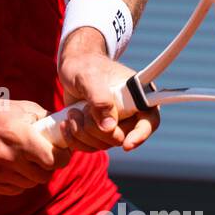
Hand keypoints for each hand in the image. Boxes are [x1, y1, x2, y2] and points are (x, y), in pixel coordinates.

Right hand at [0, 99, 70, 195]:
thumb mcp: (14, 107)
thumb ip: (41, 117)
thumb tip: (62, 127)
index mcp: (17, 135)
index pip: (54, 158)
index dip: (61, 156)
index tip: (60, 152)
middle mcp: (8, 157)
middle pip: (44, 175)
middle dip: (47, 166)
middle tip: (42, 156)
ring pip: (31, 184)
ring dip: (33, 174)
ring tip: (25, 160)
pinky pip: (16, 190)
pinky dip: (19, 181)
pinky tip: (12, 167)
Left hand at [55, 28, 159, 153]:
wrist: (72, 68)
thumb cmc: (84, 66)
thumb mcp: (89, 77)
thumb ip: (100, 99)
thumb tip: (109, 127)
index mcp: (138, 97)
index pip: (149, 121)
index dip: (141, 135)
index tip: (127, 145)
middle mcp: (130, 114)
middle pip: (120, 138)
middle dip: (96, 128)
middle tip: (81, 110)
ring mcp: (114, 126)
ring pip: (103, 145)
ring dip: (82, 132)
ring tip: (72, 112)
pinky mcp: (99, 133)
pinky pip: (90, 147)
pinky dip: (74, 138)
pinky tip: (65, 123)